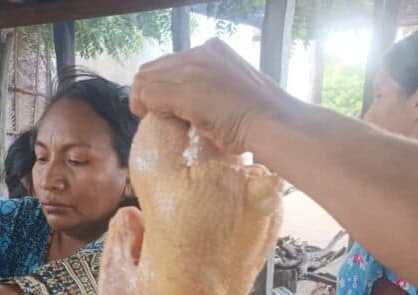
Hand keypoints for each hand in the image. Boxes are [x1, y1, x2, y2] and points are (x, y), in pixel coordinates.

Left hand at [130, 38, 290, 155]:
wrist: (273, 123)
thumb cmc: (260, 118)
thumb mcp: (232, 91)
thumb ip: (210, 88)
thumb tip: (190, 105)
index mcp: (212, 49)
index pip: (171, 62)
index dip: (161, 84)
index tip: (163, 105)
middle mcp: (200, 52)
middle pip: (154, 67)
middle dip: (147, 91)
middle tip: (150, 113)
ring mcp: (192, 69)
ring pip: (147, 79)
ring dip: (145, 101)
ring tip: (151, 118)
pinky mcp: (184, 90)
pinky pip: (149, 96)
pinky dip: (147, 108)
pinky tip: (157, 120)